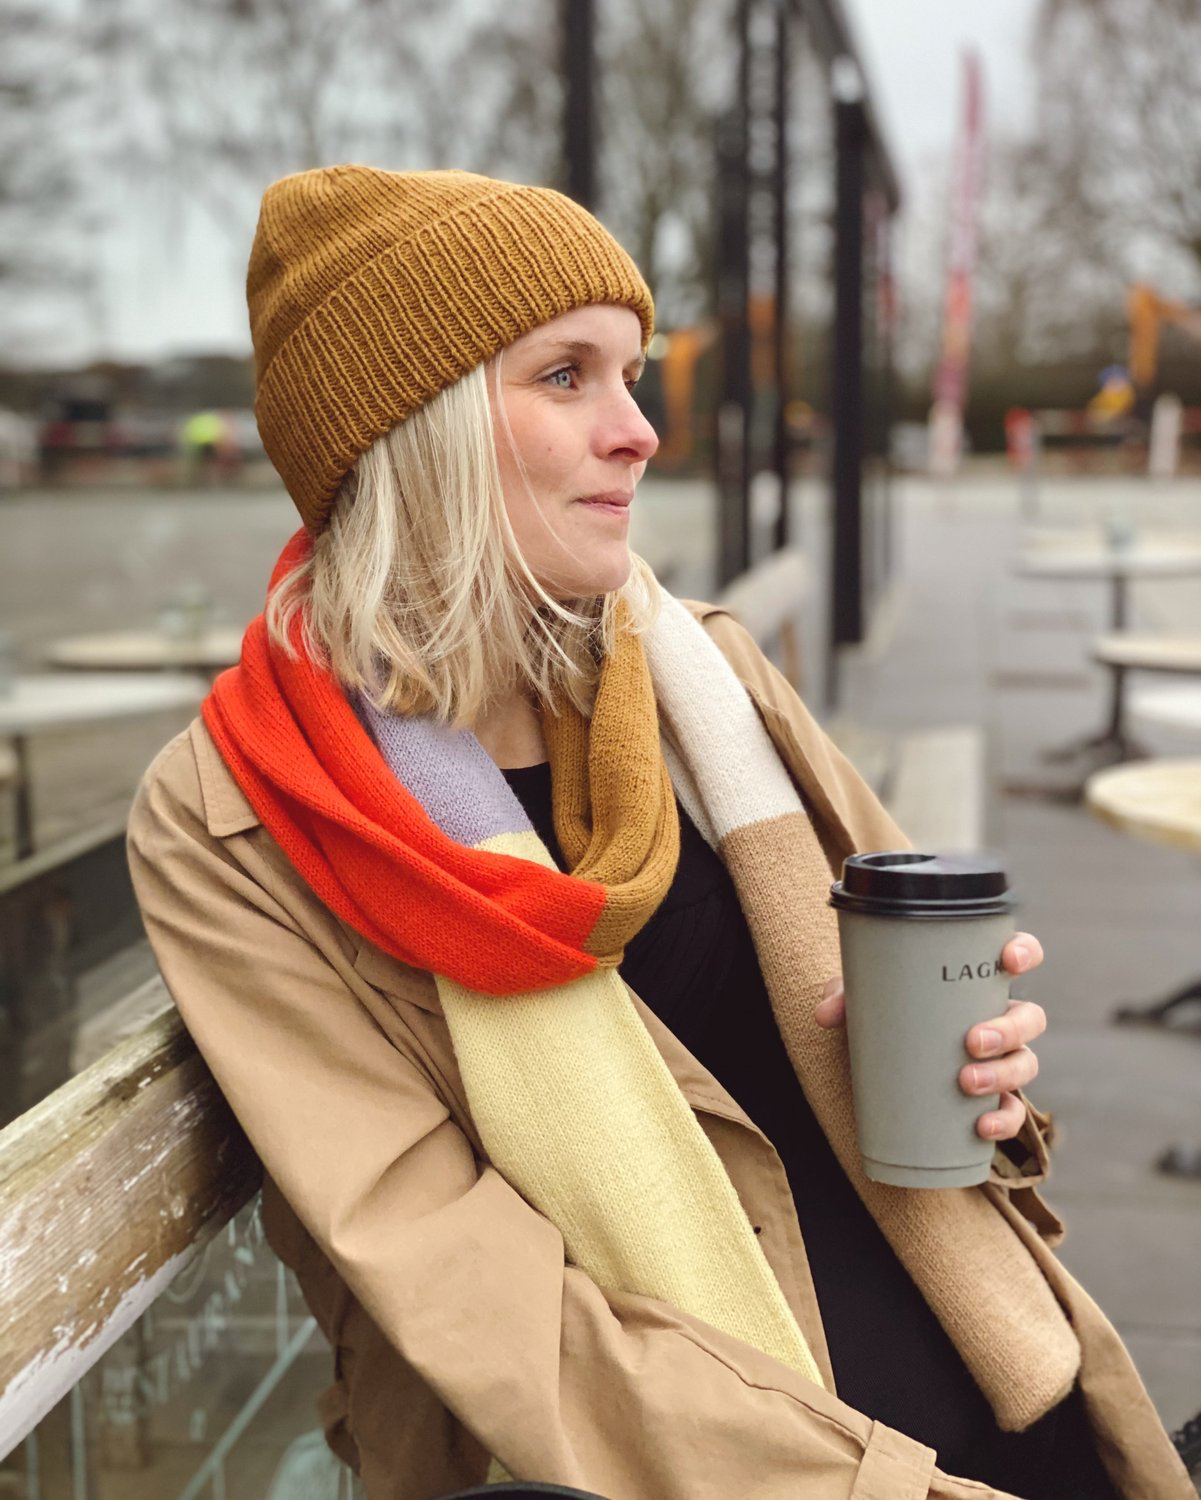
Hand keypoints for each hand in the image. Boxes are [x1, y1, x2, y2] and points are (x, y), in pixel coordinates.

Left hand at [814, 932, 1047, 1142]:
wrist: (873, 1064)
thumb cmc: (881, 1014)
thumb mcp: (862, 1000)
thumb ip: (844, 998)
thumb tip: (826, 1014)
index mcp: (974, 982)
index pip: (1016, 956)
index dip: (1024, 952)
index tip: (1008, 959)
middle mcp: (995, 1018)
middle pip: (1029, 1018)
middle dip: (1009, 1029)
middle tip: (972, 1041)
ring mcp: (998, 1059)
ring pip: (1025, 1063)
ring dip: (1005, 1074)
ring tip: (967, 1083)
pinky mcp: (989, 1098)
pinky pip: (1012, 1111)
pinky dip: (1004, 1120)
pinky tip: (983, 1126)